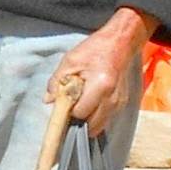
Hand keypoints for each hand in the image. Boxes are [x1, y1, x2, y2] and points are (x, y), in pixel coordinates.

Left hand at [50, 8, 149, 131]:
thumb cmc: (95, 49)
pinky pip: (105, 119)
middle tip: (69, 107)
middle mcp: (113, 98)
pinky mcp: (122, 104)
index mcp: (101, 85)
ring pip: (99, 125)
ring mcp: (119, 103)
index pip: (80, 113)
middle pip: (91, 125)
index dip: (68, 111)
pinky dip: (95, 116)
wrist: (120, 43)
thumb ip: (57, 81)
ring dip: (87, 120)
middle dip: (78, 120)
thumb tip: (48, 100)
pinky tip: (89, 103)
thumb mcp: (70, 60)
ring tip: (79, 104)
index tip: (63, 104)